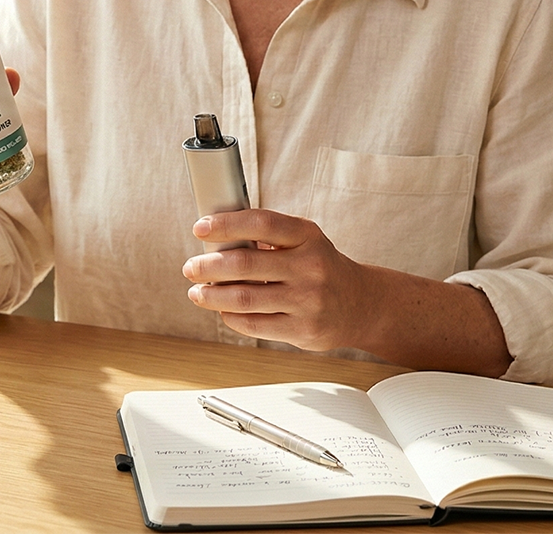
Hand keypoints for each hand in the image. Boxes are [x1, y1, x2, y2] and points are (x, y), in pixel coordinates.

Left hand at [182, 209, 377, 352]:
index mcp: (307, 236)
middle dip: (208, 266)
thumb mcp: (303, 241)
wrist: (360, 304)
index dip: (226, 224)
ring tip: (198, 292)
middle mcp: (310, 266)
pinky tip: (223, 310)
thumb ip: (267, 237)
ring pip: (244, 299)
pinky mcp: (302, 329)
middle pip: (245, 264)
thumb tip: (216, 238)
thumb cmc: (321, 267)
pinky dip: (230, 316)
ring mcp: (307, 300)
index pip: (261, 223)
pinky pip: (253, 325)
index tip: (200, 228)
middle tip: (191, 267)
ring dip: (211, 296)